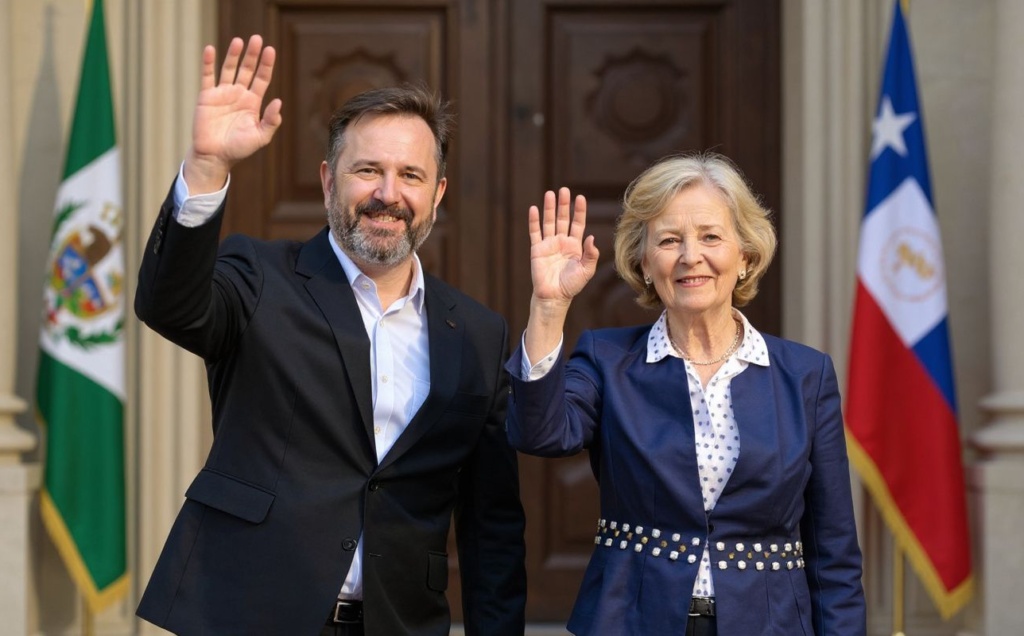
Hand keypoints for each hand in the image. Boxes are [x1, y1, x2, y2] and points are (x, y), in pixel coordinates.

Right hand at [183, 35, 283, 193]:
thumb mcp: (260, 137)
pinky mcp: (207, 96)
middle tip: (257, 38)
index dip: (266, 65)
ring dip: (233, 55)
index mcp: (253, 103)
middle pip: (247, 70)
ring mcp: (222, 94)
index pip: (261, 79)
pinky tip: (211, 50)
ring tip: (239, 41)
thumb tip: (279, 102)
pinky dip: (208, 63)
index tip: (271, 50)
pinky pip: (207, 76)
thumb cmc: (238, 149)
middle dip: (252, 55)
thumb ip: (270, 121)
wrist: (214, 157)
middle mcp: (238, 95)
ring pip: (229, 69)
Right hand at [528, 187, 598, 308]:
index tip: (580, 197)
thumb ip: (590, 254)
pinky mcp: (537, 249)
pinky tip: (534, 209)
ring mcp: (549, 244)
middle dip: (564, 205)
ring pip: (549, 222)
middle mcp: (562, 241)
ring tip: (550, 194)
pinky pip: (535, 233)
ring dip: (549, 208)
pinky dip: (534, 221)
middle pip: (562, 219)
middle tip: (564, 190)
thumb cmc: (572, 285)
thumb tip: (591, 237)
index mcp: (575, 245)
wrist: (554, 297)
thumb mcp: (586, 270)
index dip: (579, 211)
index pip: (577, 223)